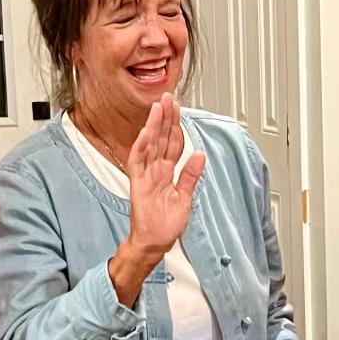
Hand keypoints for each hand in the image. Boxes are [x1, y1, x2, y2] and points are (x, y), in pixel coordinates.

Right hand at [126, 92, 204, 259]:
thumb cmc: (166, 224)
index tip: (178, 109)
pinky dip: (141, 147)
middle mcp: (155, 170)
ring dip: (153, 126)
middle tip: (168, 98)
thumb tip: (200, 155)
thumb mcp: (186, 197)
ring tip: (158, 107)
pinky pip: (138, 162)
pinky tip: (146, 132)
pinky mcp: (138, 184)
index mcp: (167, 172)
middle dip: (165, 118)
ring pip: (149, 145)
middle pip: (161, 139)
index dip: (176, 126)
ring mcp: (146, 175)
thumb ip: (191, 175)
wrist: (155, 242)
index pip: (172, 144)